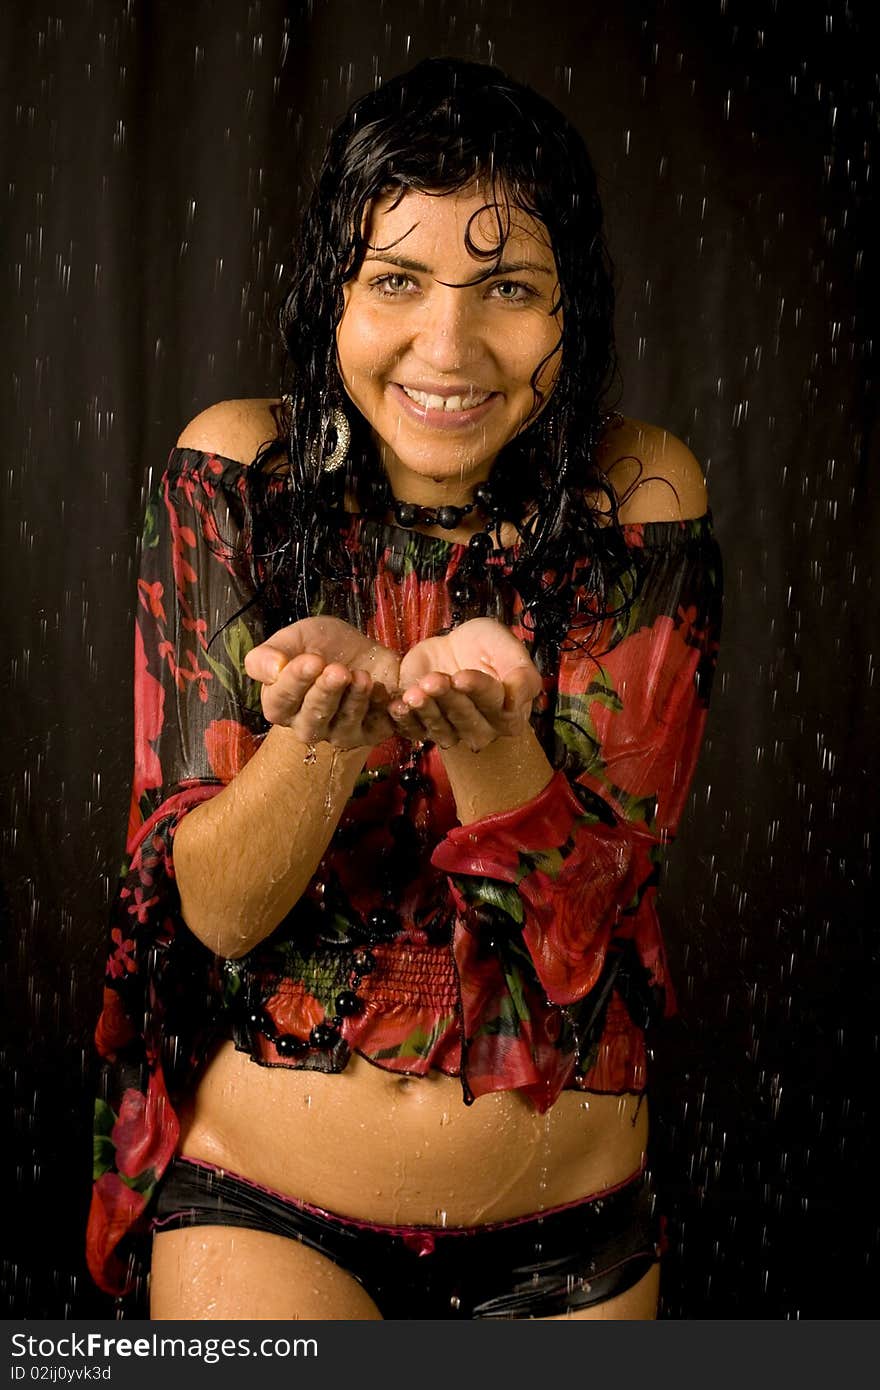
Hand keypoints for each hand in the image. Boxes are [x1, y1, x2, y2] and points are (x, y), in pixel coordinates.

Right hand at [244, 617, 399, 748]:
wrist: (362, 649)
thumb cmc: (321, 646)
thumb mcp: (293, 639)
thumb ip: (268, 655)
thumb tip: (272, 669)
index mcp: (282, 705)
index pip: (280, 702)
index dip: (295, 682)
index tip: (312, 660)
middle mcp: (308, 725)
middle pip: (312, 720)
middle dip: (326, 693)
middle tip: (338, 670)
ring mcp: (340, 733)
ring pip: (344, 727)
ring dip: (354, 701)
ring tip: (362, 677)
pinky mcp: (372, 733)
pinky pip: (378, 731)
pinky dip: (390, 717)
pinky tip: (395, 701)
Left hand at [391, 619, 541, 750]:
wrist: (453, 646)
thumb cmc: (484, 647)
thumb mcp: (508, 648)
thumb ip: (522, 675)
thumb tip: (516, 703)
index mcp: (510, 713)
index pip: (496, 706)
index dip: (478, 691)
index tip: (462, 676)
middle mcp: (483, 728)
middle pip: (466, 719)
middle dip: (448, 698)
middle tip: (434, 679)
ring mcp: (453, 731)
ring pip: (441, 728)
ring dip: (426, 710)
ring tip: (414, 692)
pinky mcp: (425, 727)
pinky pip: (415, 731)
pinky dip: (405, 720)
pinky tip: (399, 706)